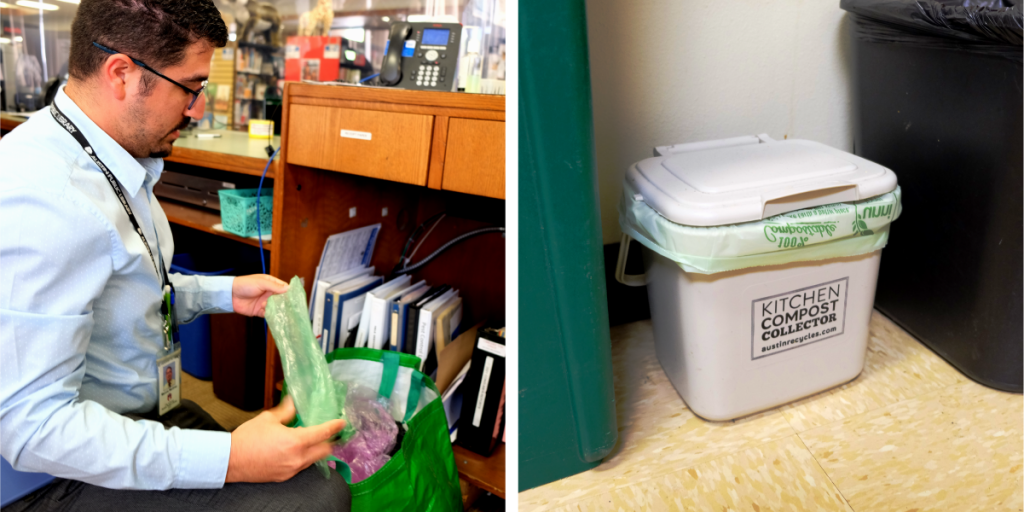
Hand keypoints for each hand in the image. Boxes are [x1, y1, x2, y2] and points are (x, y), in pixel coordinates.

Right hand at [225, 396, 345, 482]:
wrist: (229, 461)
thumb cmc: (247, 439)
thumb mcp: (268, 419)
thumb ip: (286, 411)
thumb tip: (294, 403)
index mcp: (296, 441)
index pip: (324, 433)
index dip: (335, 426)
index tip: (342, 422)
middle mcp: (298, 458)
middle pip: (325, 450)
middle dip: (330, 441)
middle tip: (330, 432)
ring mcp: (292, 470)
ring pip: (314, 460)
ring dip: (317, 450)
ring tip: (312, 440)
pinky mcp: (284, 477)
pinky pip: (302, 467)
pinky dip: (305, 458)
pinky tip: (297, 450)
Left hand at [232, 274, 288, 316]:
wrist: (230, 295)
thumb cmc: (245, 284)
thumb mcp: (261, 282)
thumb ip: (274, 286)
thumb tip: (288, 289)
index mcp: (270, 284)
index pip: (283, 288)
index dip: (289, 292)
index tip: (296, 297)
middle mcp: (269, 293)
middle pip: (282, 299)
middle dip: (285, 302)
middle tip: (291, 307)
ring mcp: (265, 303)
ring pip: (276, 307)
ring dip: (279, 309)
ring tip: (282, 311)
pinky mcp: (260, 311)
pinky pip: (269, 314)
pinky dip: (272, 315)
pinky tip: (275, 316)